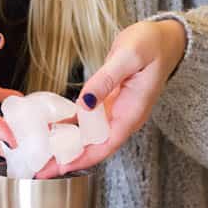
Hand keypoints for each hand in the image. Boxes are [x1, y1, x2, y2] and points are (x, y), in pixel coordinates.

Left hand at [35, 19, 186, 177]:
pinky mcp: (109, 103)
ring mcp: (117, 112)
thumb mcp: (128, 57)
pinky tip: (52, 129)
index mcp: (132, 112)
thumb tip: (85, 102)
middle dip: (68, 159)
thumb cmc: (152, 45)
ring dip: (67, 146)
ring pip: (89, 136)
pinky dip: (70, 126)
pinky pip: (88, 121)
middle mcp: (124, 117)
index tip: (59, 169)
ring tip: (42, 155)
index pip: (105, 145)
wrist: (165, 38)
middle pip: (94, 147)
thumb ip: (106, 79)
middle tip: (42, 170)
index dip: (81, 159)